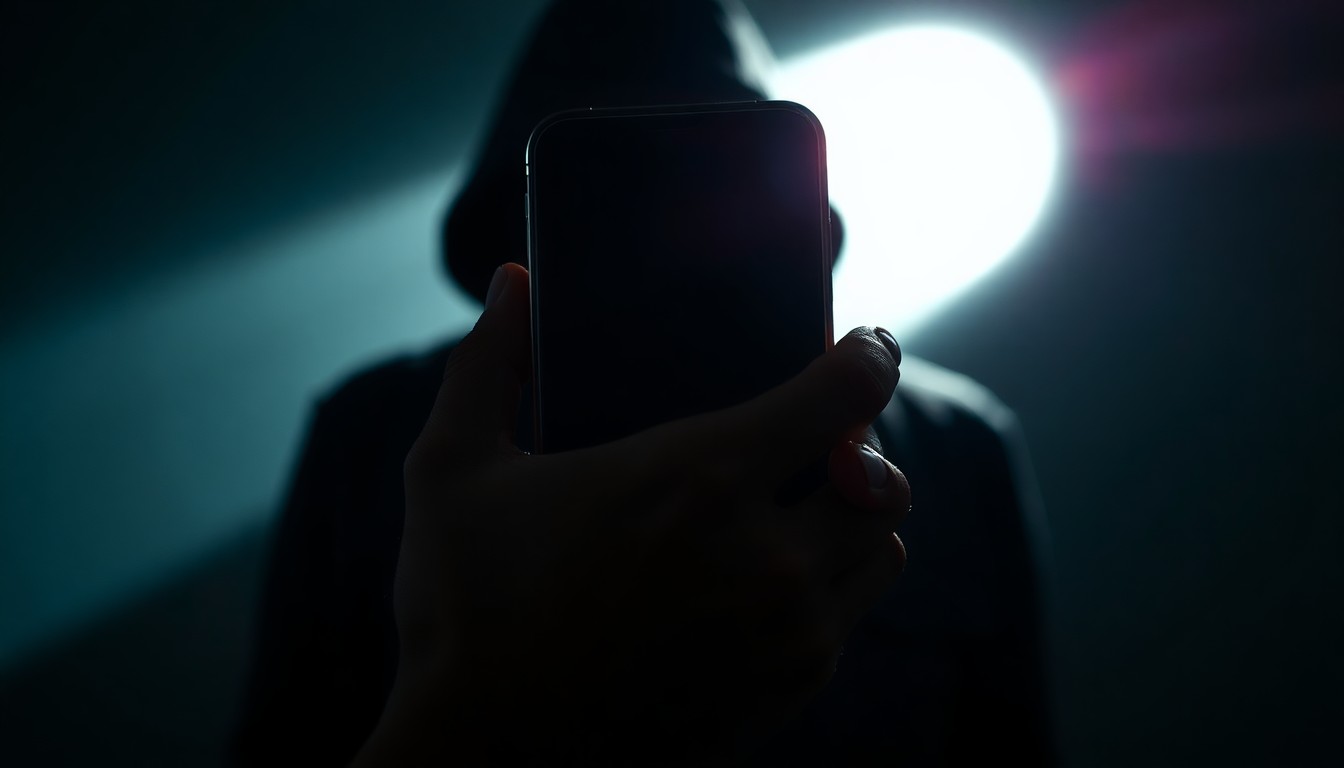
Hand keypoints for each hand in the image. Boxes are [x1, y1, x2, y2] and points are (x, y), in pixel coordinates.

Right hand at [355, 263, 909, 764]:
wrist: (487, 759)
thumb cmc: (466, 609)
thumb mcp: (451, 472)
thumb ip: (485, 365)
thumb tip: (511, 281)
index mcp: (697, 476)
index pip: (844, 392)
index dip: (870, 355)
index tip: (865, 347)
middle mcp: (765, 554)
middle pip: (883, 478)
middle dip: (861, 448)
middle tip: (819, 442)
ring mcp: (786, 632)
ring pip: (884, 553)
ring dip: (858, 522)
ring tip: (804, 512)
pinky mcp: (787, 693)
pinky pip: (848, 620)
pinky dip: (831, 589)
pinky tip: (771, 582)